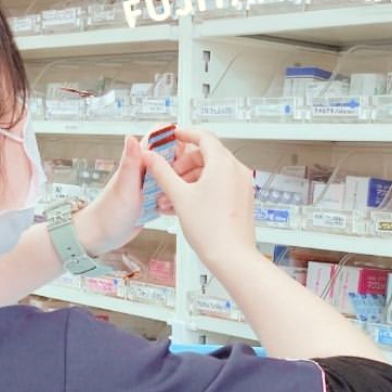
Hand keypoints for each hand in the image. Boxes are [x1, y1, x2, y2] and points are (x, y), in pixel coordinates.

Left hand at [74, 132, 203, 255]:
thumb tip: (131, 137)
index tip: (188, 148)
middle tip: (182, 183)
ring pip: (174, 177)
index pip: (159, 139)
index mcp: (138, 163)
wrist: (101, 236)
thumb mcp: (124, 187)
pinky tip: (171, 209)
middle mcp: (145, 171)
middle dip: (184, 167)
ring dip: (179, 186)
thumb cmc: (108, 213)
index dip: (175, 138)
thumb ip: (130, 163)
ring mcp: (150, 186)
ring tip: (172, 199)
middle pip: (173, 158)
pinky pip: (171, 194)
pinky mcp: (153, 200)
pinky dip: (175, 200)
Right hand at [140, 127, 258, 274]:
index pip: (204, 137)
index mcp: (223, 164)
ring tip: (173, 196)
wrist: (231, 257)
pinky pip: (221, 185)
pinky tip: (187, 205)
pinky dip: (203, 189)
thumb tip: (149, 157)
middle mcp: (237, 171)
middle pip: (207, 155)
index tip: (173, 136)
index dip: (185, 134)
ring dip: (191, 179)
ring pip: (213, 172)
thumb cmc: (210, 229)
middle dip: (184, 164)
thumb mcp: (179, 196)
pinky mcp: (242, 200)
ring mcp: (242, 186)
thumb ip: (162, 172)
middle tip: (168, 175)